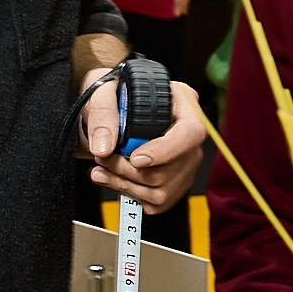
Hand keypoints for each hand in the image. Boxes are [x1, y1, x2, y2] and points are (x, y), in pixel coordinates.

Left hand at [78, 70, 205, 212]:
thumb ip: (102, 113)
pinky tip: (114, 178)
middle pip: (171, 169)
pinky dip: (131, 195)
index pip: (191, 133)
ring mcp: (185, 160)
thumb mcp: (104, 89)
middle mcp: (190, 134)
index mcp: (183, 103)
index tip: (136, 159)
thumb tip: (104, 147)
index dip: (164, 151)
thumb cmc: (115, 92)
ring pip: (162, 190)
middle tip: (101, 158)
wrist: (113, 104)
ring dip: (125, 184)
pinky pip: (158, 202)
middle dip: (129, 170)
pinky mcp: (175, 180)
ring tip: (102, 169)